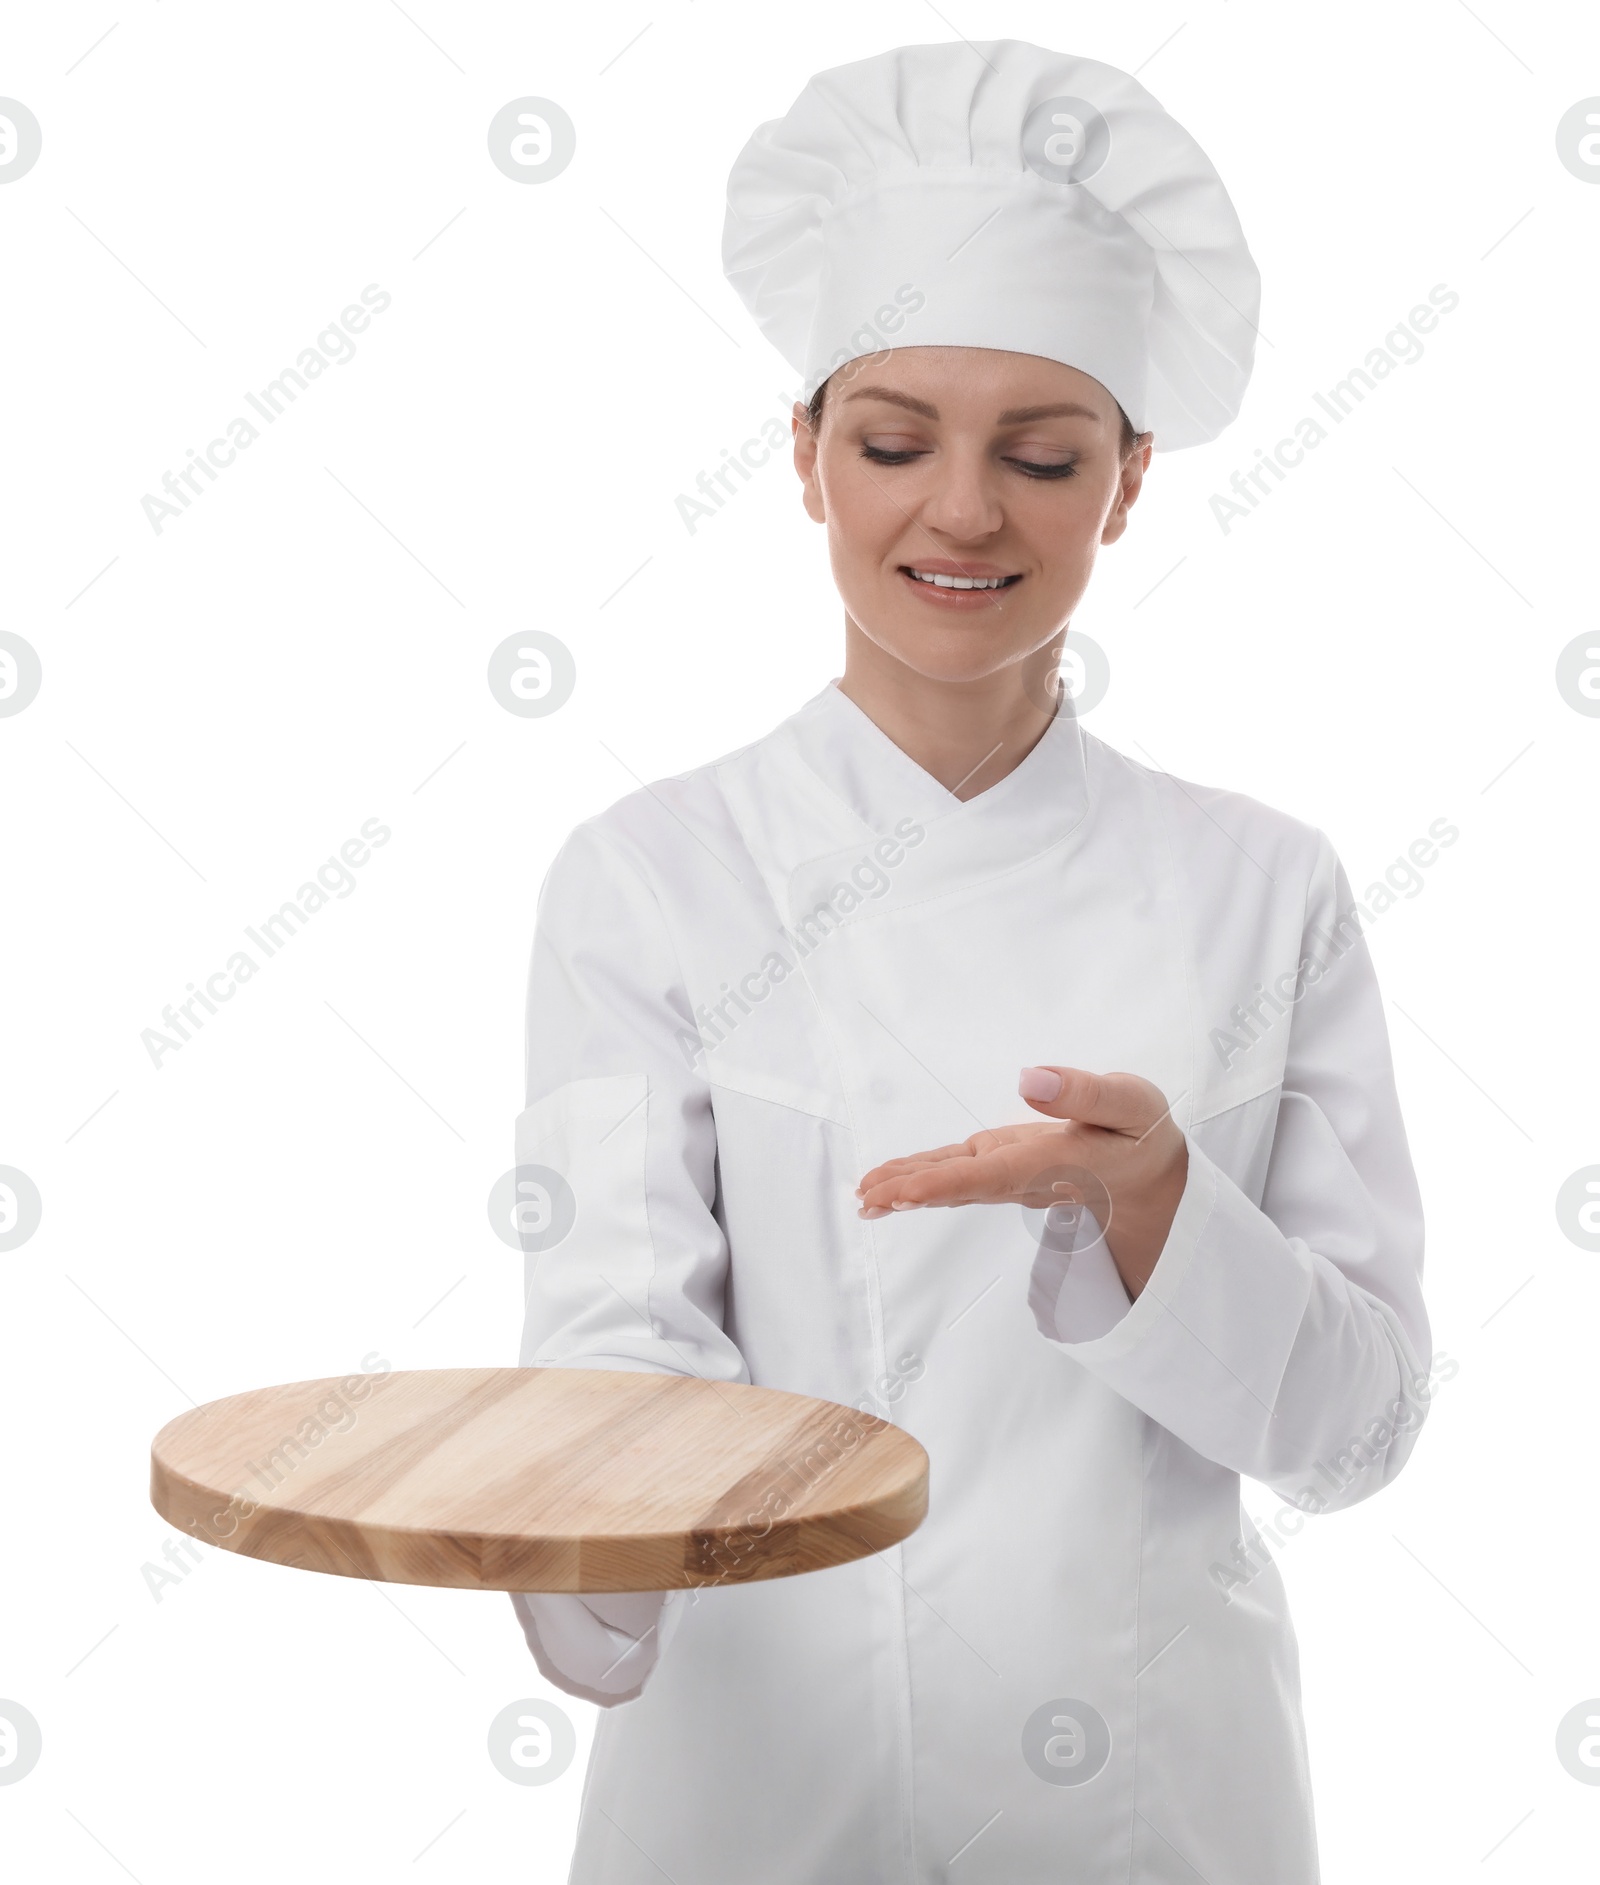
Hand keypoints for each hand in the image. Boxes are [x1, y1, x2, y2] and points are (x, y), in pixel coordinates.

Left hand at [854, 1066, 1187, 1299]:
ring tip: (863, 1198)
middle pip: (960, 1187)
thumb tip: (1029, 1079)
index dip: (944, 1184)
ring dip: (906, 1189)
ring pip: (952, 1183)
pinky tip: (890, 1186)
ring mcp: (1008, 1174)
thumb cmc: (1140, 1135)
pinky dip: (921, 1178)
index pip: (991, 1175)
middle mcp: (1023, 1176)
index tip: (904, 1193)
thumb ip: (1085, 1094)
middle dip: (912, 1193)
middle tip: (865, 1200)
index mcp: (1054, 1162)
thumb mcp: (1132, 1104)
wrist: (1149, 1179)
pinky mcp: (1001, 1165)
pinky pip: (956, 1174)